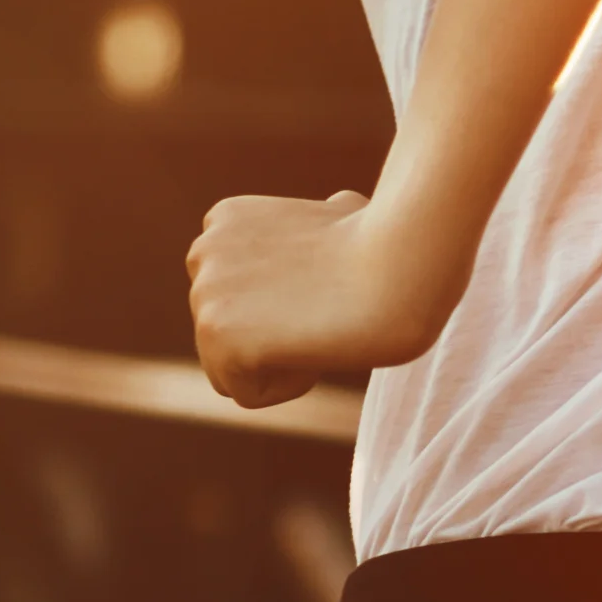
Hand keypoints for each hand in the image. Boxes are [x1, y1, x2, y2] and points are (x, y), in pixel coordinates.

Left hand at [187, 190, 453, 409]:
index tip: (323, 285)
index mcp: (224, 220)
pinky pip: (249, 394)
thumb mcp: (343, 215)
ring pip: (236, 370)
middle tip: (326, 308)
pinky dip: (291, 383)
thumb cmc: (386, 240)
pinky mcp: (215, 334)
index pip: (233, 299)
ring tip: (323, 322)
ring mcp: (203, 294)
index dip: (284, 304)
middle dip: (277, 335)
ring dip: (284, 360)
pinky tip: (319, 343)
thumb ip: (319, 222)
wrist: (399, 263)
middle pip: (227, 337)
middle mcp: (201, 251)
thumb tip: (335, 208)